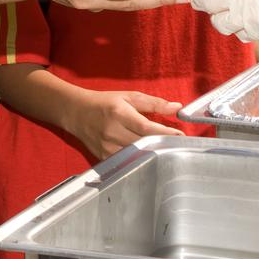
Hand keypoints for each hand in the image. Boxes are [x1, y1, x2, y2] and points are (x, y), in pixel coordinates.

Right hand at [67, 89, 183, 160]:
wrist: (77, 112)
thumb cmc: (105, 102)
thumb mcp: (129, 97)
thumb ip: (154, 103)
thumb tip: (177, 107)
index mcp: (120, 114)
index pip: (146, 128)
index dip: (165, 133)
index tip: (180, 135)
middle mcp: (112, 132)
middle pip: (143, 144)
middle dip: (162, 144)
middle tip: (178, 144)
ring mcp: (107, 147)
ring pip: (136, 155)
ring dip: (152, 153)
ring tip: (165, 150)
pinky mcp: (104, 157)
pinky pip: (127, 162)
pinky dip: (139, 159)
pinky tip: (148, 156)